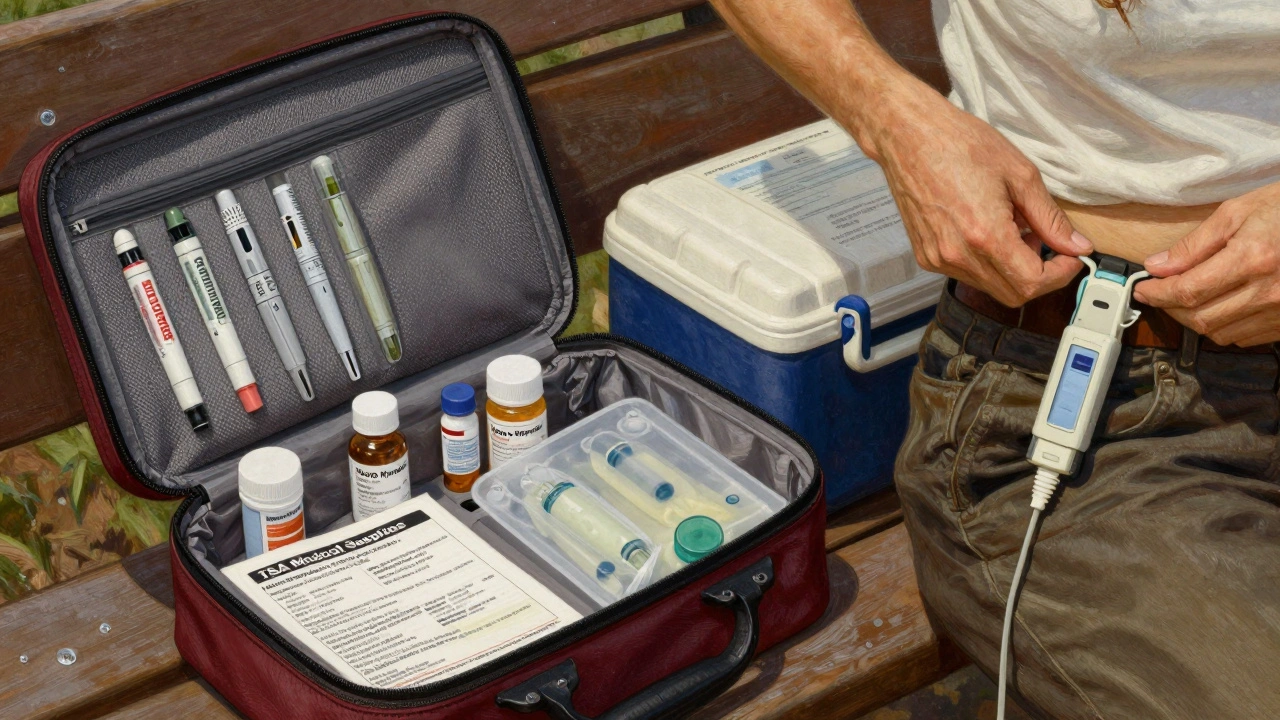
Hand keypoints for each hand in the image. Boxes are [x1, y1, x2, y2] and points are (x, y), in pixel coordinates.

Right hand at [865, 88, 1091, 306]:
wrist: (909, 137)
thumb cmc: (961, 145)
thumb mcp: (1020, 175)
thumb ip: (1050, 218)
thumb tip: (1077, 245)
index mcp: (986, 235)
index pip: (1032, 283)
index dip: (1060, 274)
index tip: (1071, 257)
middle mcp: (959, 255)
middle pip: (1012, 294)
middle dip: (1040, 277)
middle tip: (1048, 245)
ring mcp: (939, 259)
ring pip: (990, 286)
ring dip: (1012, 270)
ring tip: (1014, 231)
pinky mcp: (926, 256)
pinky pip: (966, 274)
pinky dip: (987, 263)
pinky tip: (988, 231)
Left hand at [1134, 183, 1279, 346]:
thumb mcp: (1238, 211)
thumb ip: (1194, 244)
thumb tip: (1158, 266)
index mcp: (1252, 259)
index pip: (1188, 291)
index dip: (1157, 294)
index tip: (1143, 289)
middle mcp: (1268, 291)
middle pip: (1200, 318)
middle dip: (1171, 308)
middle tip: (1160, 293)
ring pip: (1220, 333)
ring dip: (1195, 319)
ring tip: (1188, 298)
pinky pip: (1245, 337)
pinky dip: (1224, 326)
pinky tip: (1220, 305)